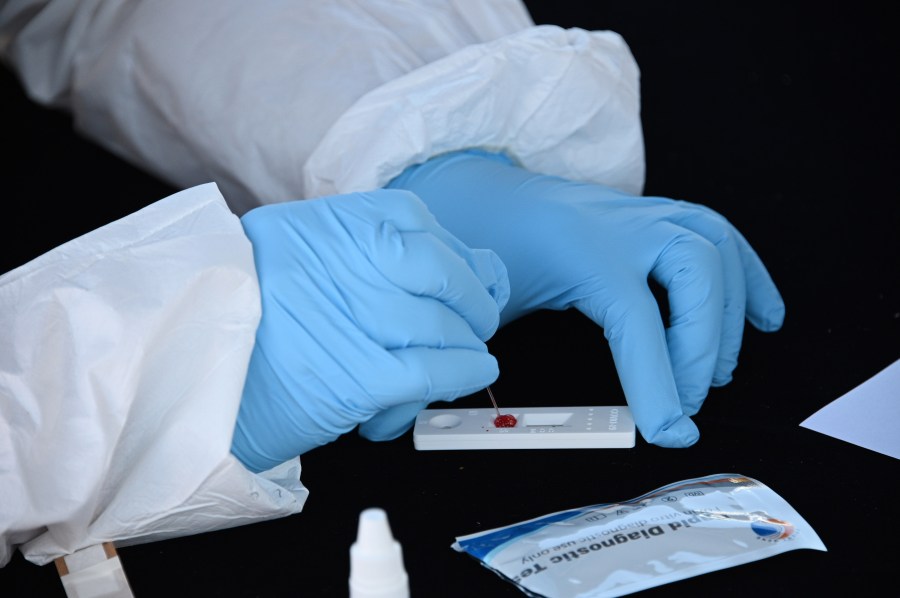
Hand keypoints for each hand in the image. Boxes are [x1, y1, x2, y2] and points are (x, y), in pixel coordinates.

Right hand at [231, 189, 508, 471]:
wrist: (183, 381)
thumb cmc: (238, 322)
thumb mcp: (292, 258)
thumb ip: (367, 253)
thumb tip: (468, 264)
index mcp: (325, 225)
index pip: (417, 223)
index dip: (456, 255)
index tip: (471, 275)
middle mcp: (345, 262)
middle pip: (441, 276)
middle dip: (472, 303)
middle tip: (476, 321)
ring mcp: (357, 318)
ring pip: (444, 327)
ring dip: (466, 346)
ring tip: (467, 355)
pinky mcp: (361, 377)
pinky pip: (433, 372)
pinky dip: (459, 375)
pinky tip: (463, 377)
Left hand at [387, 150, 783, 447]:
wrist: (484, 197)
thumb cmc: (485, 248)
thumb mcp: (489, 302)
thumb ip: (512, 353)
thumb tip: (535, 417)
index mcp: (580, 248)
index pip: (635, 318)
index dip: (657, 380)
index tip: (670, 430)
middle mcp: (622, 226)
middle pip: (695, 270)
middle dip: (704, 343)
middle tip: (690, 398)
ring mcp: (642, 216)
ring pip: (715, 246)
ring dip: (732, 313)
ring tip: (723, 372)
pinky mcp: (652, 218)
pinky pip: (717, 235)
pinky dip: (747, 277)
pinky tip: (764, 317)